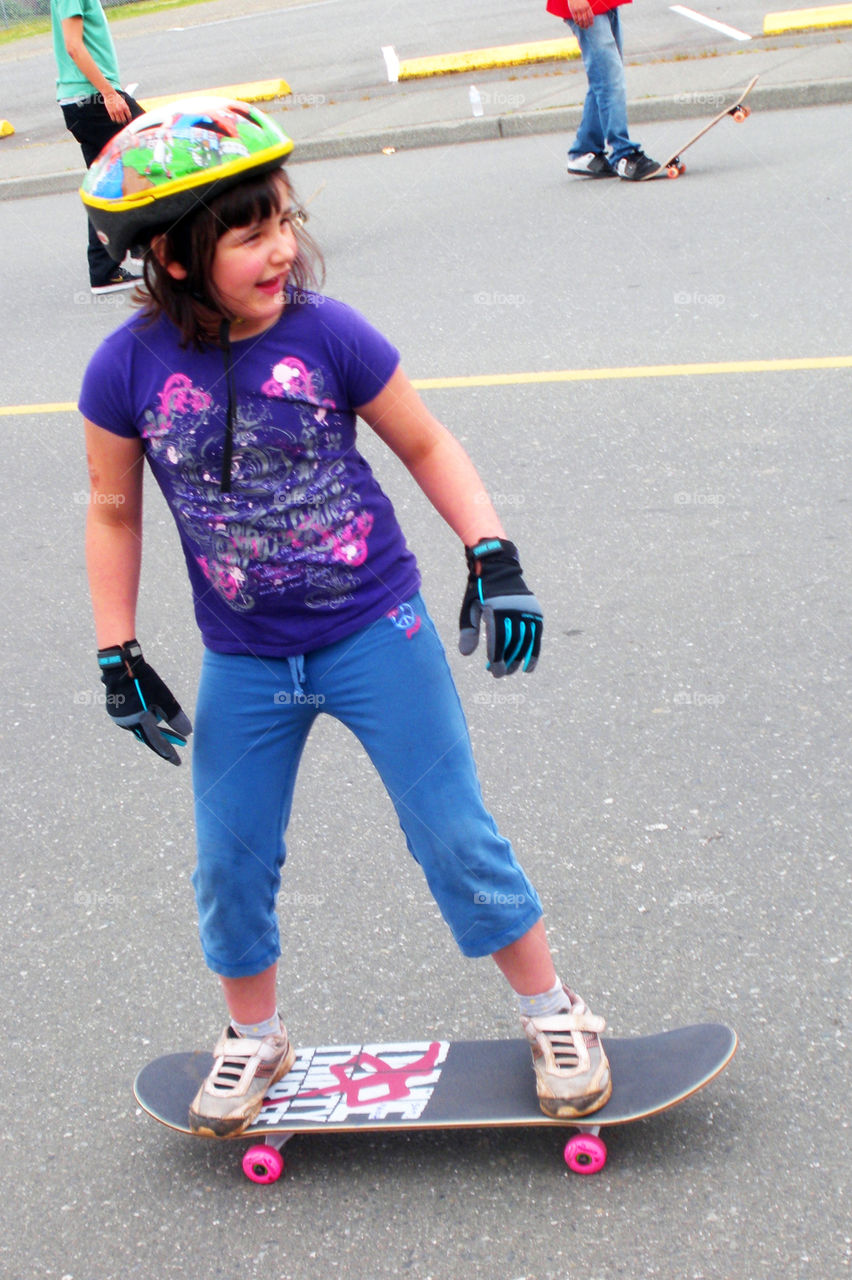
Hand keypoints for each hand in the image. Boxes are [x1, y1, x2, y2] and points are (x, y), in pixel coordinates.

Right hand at [97, 639, 191, 764]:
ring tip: (166, 722)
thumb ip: (175, 717)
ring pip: (141, 727)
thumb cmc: (144, 680)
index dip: (169, 752)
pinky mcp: (115, 710)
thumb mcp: (164, 697)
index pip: (157, 742)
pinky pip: (133, 719)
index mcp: (139, 721)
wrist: (120, 664)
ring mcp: (119, 717)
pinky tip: (150, 710)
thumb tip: (188, 733)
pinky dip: (144, 719)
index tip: (178, 762)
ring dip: (154, 727)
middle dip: (164, 741)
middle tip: (179, 747)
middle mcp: (127, 723)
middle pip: (149, 736)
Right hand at [103, 89, 131, 123]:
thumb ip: (126, 108)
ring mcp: (115, 111)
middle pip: (124, 120)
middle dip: (124, 121)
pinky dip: (114, 120)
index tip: (129, 121)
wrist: (109, 94)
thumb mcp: (123, 102)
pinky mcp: (110, 112)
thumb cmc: (117, 97)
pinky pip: (113, 119)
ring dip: (119, 121)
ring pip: (118, 121)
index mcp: (125, 107)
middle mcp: (120, 110)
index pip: (129, 116)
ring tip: (119, 121)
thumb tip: (128, 115)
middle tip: (123, 122)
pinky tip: (114, 118)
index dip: (129, 119)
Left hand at [458, 539, 542, 676]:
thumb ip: (469, 631)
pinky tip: (529, 667)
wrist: (498, 567)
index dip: (497, 658)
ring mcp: (526, 610)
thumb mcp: (469, 608)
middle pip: (513, 642)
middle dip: (507, 661)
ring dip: (519, 659)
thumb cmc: (479, 591)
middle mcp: (513, 609)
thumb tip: (465, 654)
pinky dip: (534, 652)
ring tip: (512, 671)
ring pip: (526, 640)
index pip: (498, 639)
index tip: (494, 672)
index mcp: (495, 608)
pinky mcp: (535, 611)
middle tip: (500, 674)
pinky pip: (536, 635)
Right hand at [569, 0, 594, 27]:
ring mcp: (577, 10)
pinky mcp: (573, 11)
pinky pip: (575, 18)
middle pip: (585, 19)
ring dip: (582, 25)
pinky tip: (578, 24)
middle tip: (587, 28)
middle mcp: (583, 9)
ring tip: (582, 27)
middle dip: (586, 24)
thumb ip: (588, 9)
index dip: (591, 21)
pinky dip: (577, 22)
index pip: (590, 16)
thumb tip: (590, 17)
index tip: (591, 25)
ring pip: (580, 20)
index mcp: (587, 6)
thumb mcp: (586, 3)